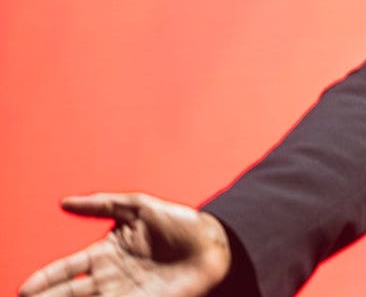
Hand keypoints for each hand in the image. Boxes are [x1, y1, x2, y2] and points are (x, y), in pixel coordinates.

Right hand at [18, 193, 231, 296]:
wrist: (215, 244)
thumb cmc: (181, 223)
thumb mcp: (140, 206)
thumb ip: (103, 204)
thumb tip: (65, 202)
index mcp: (107, 251)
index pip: (68, 268)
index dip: (47, 277)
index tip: (26, 288)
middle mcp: (112, 275)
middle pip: (71, 292)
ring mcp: (126, 292)